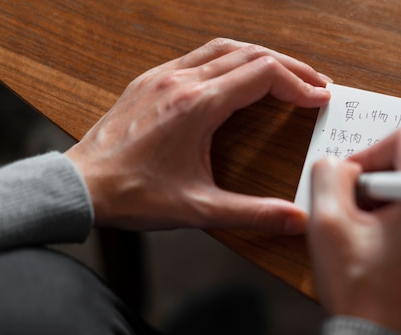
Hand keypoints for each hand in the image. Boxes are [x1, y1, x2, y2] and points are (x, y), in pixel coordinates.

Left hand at [66, 38, 330, 232]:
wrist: (80, 186)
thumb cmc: (134, 195)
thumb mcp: (199, 209)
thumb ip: (253, 213)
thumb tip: (297, 219)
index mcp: (198, 106)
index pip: (264, 74)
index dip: (299, 84)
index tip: (319, 98)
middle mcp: (181, 81)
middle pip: (250, 54)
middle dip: (290, 67)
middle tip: (315, 83)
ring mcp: (163, 76)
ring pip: (224, 48)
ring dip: (260, 56)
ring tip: (284, 73)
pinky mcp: (150, 80)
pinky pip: (198, 56)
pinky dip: (229, 59)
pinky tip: (236, 76)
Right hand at [308, 125, 400, 334]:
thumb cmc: (359, 293)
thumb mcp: (326, 224)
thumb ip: (328, 174)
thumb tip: (342, 165)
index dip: (370, 154)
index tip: (351, 184)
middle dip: (379, 182)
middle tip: (354, 213)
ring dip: (391, 203)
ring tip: (368, 236)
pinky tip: (385, 249)